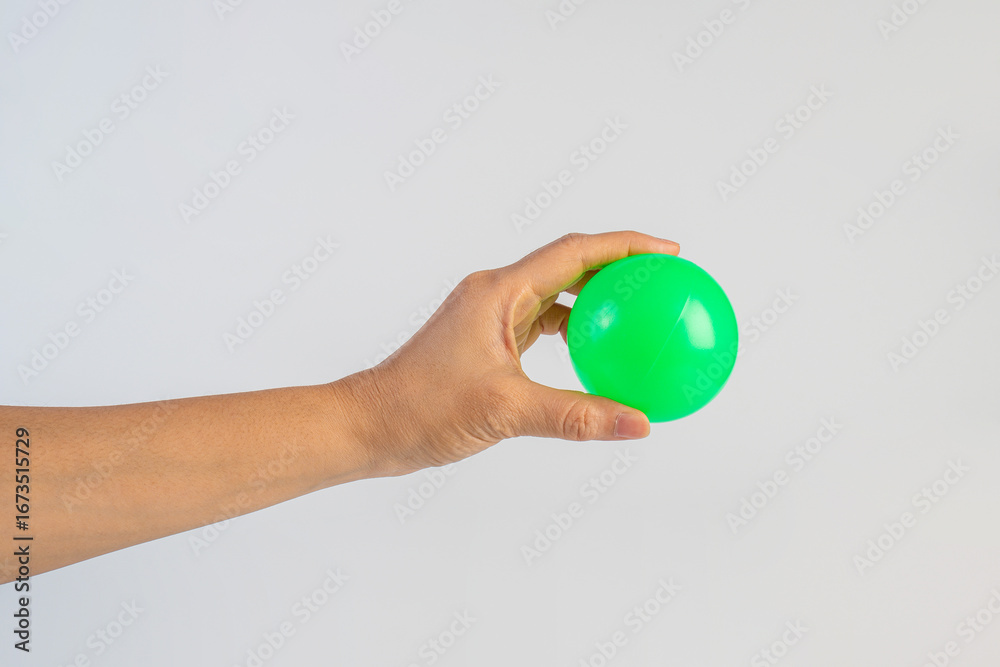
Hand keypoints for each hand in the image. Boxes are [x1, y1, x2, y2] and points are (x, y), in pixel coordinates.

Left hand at [343, 231, 681, 476]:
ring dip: (596, 300)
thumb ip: (575, 415)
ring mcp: (490, 316)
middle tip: (664, 279)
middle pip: (569, 265)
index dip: (625, 246)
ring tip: (640, 312)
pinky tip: (597, 352)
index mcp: (498, 292)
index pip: (574, 253)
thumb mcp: (505, 410)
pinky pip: (541, 324)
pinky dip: (573, 332)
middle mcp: (495, 294)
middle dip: (617, 267)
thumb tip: (637, 422)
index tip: (668, 253)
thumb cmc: (421, 408)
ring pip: (556, 295)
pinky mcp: (487, 340)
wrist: (370, 424)